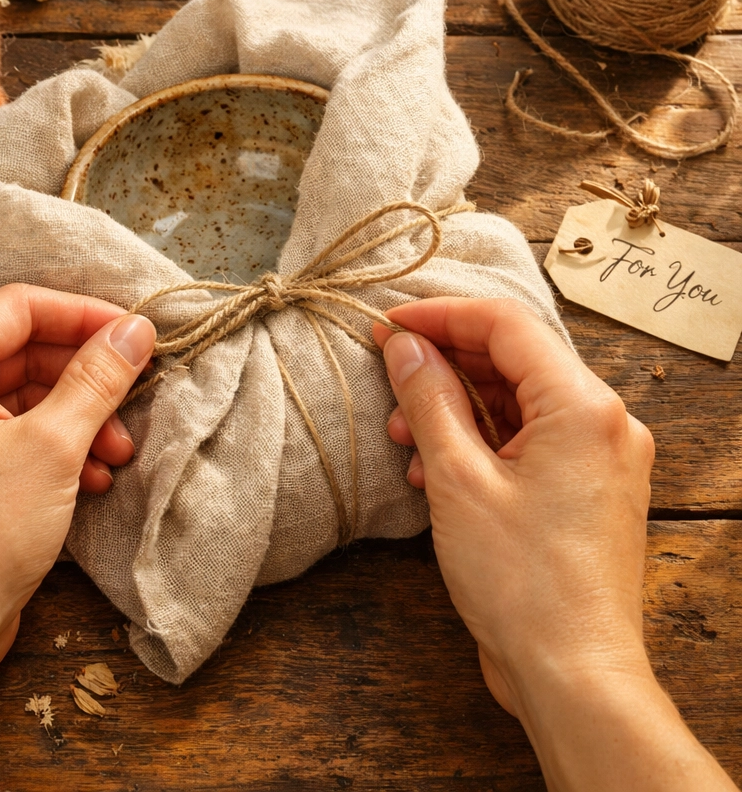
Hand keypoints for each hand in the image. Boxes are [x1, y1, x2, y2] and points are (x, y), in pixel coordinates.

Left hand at [0, 283, 154, 791]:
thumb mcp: (53, 446)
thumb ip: (97, 378)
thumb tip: (134, 330)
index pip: (21, 308)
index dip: (86, 316)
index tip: (136, 334)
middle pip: (23, 350)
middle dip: (86, 378)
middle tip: (134, 398)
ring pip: (20, 393)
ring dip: (76, 416)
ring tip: (116, 452)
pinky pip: (5, 429)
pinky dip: (51, 444)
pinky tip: (91, 476)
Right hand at [373, 298, 735, 791]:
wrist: (572, 675)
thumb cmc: (522, 581)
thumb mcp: (457, 478)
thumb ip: (428, 398)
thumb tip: (403, 346)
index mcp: (582, 405)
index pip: (505, 324)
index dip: (439, 315)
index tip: (387, 325)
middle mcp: (604, 421)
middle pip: (512, 359)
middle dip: (443, 365)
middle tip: (388, 375)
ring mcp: (600, 456)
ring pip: (516, 401)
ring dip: (455, 408)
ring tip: (404, 436)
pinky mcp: (587, 488)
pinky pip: (528, 440)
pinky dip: (479, 442)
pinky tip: (434, 469)